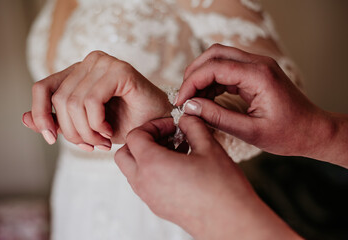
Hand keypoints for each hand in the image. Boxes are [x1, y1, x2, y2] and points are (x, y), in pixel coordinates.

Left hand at [22, 51, 171, 150]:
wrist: (159, 125)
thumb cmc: (126, 123)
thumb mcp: (84, 126)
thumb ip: (56, 120)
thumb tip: (24, 118)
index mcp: (78, 72)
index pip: (42, 88)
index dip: (41, 115)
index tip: (51, 138)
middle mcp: (89, 62)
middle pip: (59, 100)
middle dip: (72, 132)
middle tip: (92, 146)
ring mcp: (104, 63)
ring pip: (73, 103)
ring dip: (87, 132)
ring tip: (102, 141)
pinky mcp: (119, 70)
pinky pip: (92, 101)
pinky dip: (97, 123)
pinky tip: (109, 130)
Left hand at [115, 116, 299, 239]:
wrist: (231, 223)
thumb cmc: (222, 188)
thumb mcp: (209, 147)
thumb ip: (192, 126)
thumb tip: (185, 119)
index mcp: (152, 165)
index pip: (135, 136)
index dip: (153, 125)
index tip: (172, 125)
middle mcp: (145, 183)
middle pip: (124, 154)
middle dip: (142, 140)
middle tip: (167, 136)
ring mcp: (149, 198)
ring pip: (132, 170)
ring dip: (148, 155)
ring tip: (177, 150)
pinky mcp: (158, 207)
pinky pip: (144, 183)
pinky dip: (153, 170)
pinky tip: (180, 166)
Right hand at [175, 44, 336, 159]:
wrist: (313, 131)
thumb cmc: (288, 134)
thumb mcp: (250, 132)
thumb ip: (217, 118)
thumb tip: (189, 107)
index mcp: (259, 75)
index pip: (214, 67)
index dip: (191, 83)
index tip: (180, 101)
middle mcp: (258, 63)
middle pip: (214, 54)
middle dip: (193, 74)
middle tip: (183, 97)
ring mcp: (258, 65)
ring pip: (219, 58)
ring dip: (202, 76)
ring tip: (193, 100)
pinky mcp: (256, 72)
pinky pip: (227, 68)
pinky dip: (213, 81)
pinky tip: (207, 98)